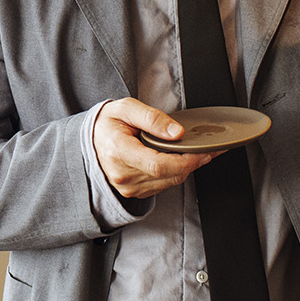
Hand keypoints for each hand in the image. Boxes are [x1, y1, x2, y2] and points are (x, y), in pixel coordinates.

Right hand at [94, 98, 215, 199]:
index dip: (186, 161)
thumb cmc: (107, 123)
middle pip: (168, 175)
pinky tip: (179, 160)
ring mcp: (127, 186)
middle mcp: (122, 174)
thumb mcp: (126, 108)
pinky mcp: (133, 192)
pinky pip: (162, 185)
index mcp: (119, 151)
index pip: (158, 165)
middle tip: (208, 149)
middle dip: (193, 163)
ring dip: (186, 169)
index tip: (202, 152)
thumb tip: (177, 132)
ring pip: (169, 182)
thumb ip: (152, 118)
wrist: (90, 140)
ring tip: (196, 153)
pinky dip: (175, 173)